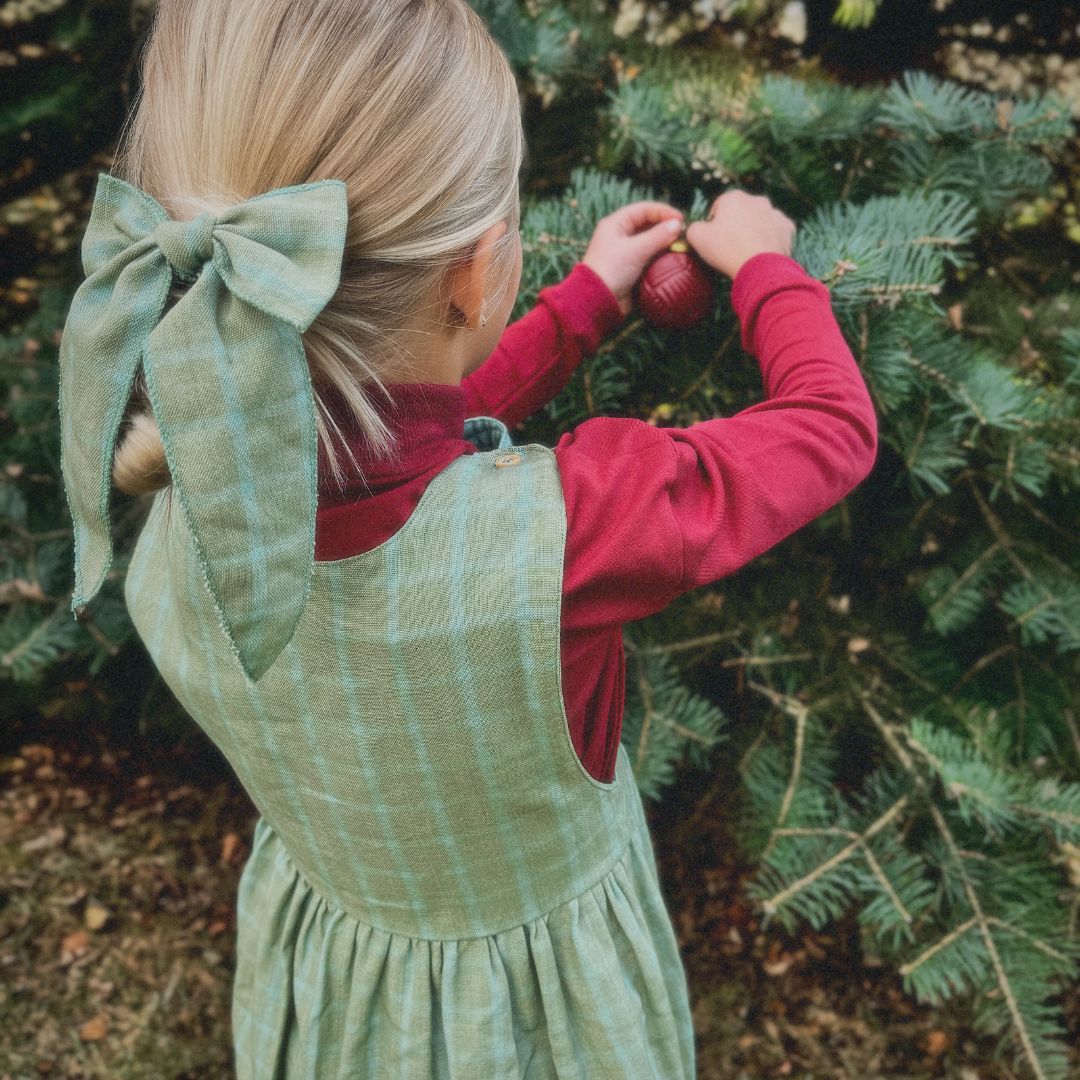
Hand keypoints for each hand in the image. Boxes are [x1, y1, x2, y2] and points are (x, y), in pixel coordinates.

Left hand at [582, 202, 685, 317]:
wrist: (597, 302)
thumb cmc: (610, 271)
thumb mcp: (635, 250)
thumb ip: (658, 236)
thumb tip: (677, 225)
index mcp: (615, 224)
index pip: (643, 209)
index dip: (663, 211)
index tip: (681, 218)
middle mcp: (620, 235)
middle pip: (647, 224)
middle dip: (665, 227)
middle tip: (682, 232)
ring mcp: (625, 252)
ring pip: (650, 241)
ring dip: (664, 242)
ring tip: (680, 245)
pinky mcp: (630, 268)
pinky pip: (649, 257)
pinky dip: (660, 256)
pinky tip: (672, 258)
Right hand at [684, 190, 795, 280]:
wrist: (760, 267)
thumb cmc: (726, 249)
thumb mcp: (696, 237)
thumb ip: (693, 227)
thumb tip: (696, 228)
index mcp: (733, 197)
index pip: (718, 207)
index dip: (713, 224)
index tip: (713, 240)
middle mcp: (756, 199)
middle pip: (741, 212)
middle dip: (735, 225)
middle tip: (729, 247)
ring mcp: (775, 212)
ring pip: (760, 220)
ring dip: (754, 231)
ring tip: (747, 252)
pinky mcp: (788, 228)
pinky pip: (776, 231)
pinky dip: (770, 239)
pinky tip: (763, 252)